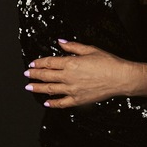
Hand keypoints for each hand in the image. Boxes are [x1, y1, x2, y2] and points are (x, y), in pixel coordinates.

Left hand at [24, 40, 146, 107]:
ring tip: (29, 87)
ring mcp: (72, 89)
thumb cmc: (108, 62)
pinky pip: (62, 103)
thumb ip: (73, 46)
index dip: (39, 63)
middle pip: (47, 76)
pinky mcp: (78, 100)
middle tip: (27, 74)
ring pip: (50, 89)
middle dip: (34, 75)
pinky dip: (53, 103)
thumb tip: (60, 42)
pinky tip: (47, 103)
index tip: (32, 64)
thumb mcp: (90, 49)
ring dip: (38, 88)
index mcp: (71, 63)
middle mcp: (69, 77)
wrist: (120, 78)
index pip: (50, 62)